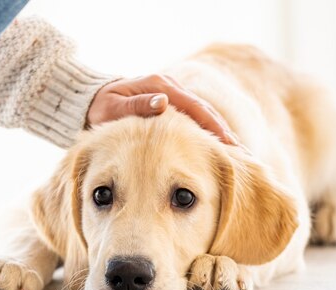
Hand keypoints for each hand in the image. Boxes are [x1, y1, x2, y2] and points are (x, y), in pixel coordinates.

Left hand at [87, 74, 236, 144]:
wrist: (92, 101)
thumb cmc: (100, 107)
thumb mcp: (113, 107)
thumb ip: (137, 105)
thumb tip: (162, 103)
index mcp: (160, 86)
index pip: (195, 108)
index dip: (213, 127)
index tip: (229, 145)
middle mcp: (170, 90)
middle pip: (205, 112)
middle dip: (224, 134)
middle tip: (243, 155)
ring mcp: (172, 99)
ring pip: (202, 118)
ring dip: (219, 136)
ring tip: (238, 157)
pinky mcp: (170, 109)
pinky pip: (193, 123)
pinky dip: (206, 136)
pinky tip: (218, 153)